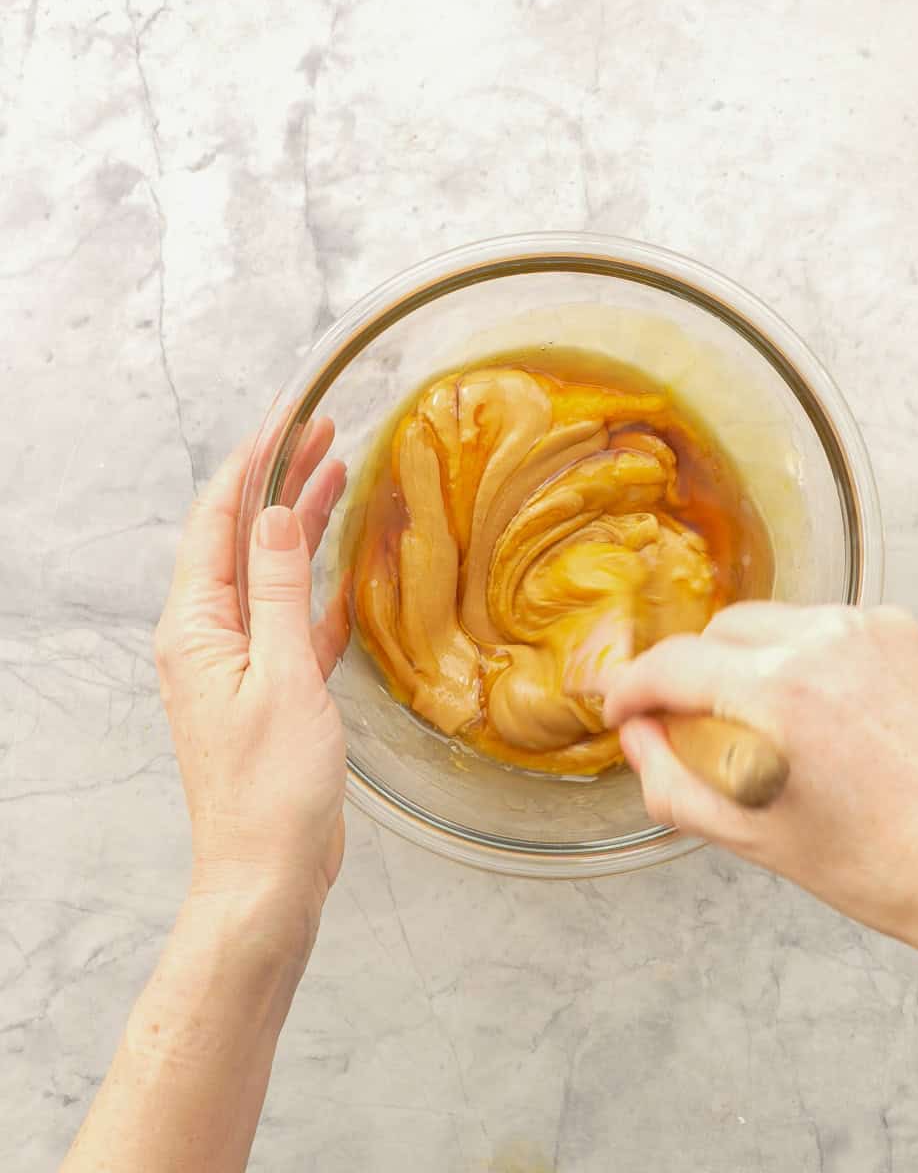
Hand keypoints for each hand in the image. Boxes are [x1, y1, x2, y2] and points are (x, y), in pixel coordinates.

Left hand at [154, 420, 349, 949]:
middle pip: (244, 539)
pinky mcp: (273, 690)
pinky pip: (293, 621)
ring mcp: (240, 664)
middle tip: (327, 434)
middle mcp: (209, 639)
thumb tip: (277, 516)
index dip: (254, 464)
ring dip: (302, 527)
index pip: (218, 522)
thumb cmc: (271, 788)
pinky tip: (348, 571)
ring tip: (339, 476)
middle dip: (281, 482)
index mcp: (196, 629)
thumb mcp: (283, 677)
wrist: (269, 871)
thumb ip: (280, 592)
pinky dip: (319, 589)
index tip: (291, 418)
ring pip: (272, 574)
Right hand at [604, 603, 917, 968]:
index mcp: (778, 694)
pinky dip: (801, 659)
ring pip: (768, 624)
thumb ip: (671, 782)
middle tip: (693, 730)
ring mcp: (869, 628)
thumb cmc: (883, 870)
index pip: (670, 665)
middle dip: (689, 677)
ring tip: (765, 728)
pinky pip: (822, 628)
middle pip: (714, 634)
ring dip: (744, 663)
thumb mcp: (754, 840)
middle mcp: (822, 642)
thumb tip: (639, 737)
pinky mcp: (904, 630)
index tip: (624, 710)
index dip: (631, 689)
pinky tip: (821, 714)